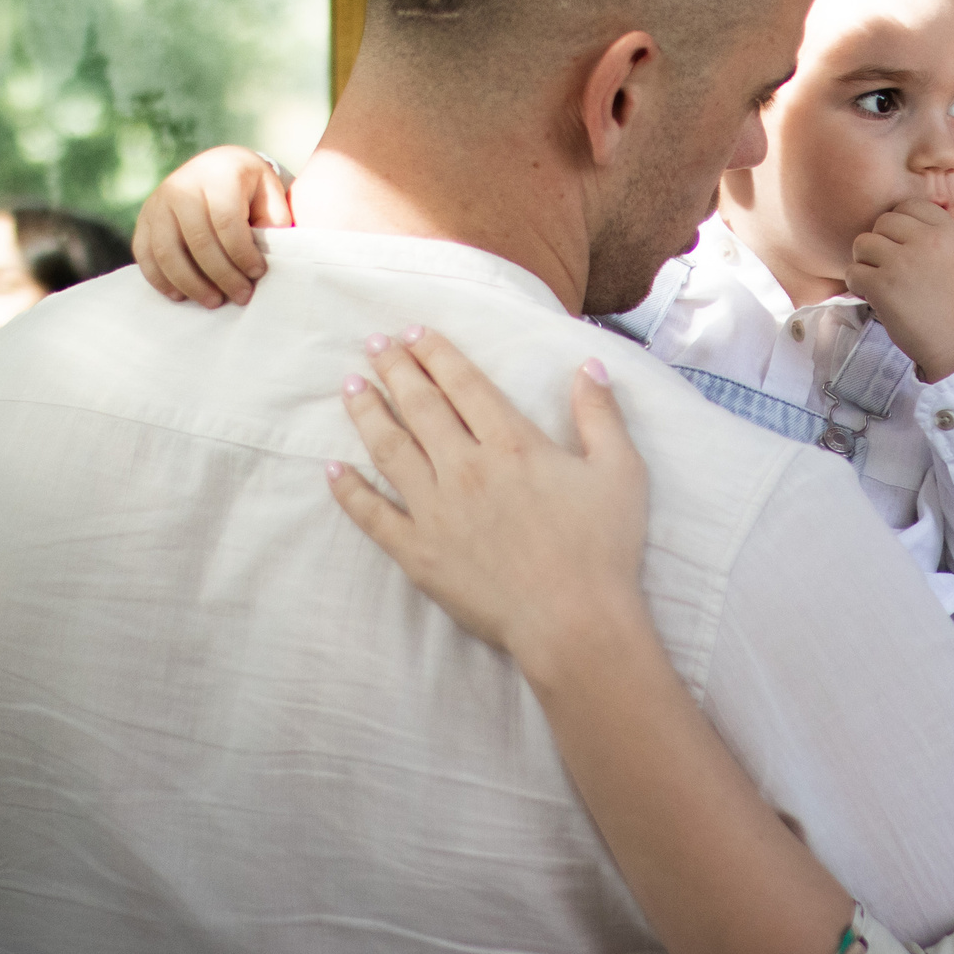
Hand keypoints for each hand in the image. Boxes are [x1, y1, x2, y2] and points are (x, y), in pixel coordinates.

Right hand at [133, 146, 291, 306]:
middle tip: (241, 296)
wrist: (213, 168)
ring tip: (214, 302)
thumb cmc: (247, 187)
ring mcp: (158, 203)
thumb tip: (269, 253)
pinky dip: (161, 280)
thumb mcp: (270, 191)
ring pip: (168, 252)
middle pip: (198, 241)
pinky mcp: (143, 220)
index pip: (226, 221)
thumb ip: (273, 219)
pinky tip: (181, 296)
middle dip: (222, 275)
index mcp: (217, 176)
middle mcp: (182, 186)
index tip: (257, 273)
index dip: (242, 253)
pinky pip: (145, 255)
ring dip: (191, 284)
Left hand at [329, 330, 650, 675]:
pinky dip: (349, 491)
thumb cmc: (603, 549)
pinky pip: (373, 516)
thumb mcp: (621, 472)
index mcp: (513, 444)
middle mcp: (466, 468)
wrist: (574, 622)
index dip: (436, 353)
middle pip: (420, 406)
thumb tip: (589, 366)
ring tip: (350, 387)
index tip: (413, 332)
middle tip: (373, 345)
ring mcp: (436, 511)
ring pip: (390, 449)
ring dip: (367, 413)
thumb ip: (601, 416)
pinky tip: (332, 469)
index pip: (464, 384)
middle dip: (394, 370)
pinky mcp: (419, 553)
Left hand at [845, 199, 953, 381]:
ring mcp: (904, 262)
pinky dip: (857, 285)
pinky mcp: (883, 286)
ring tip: (880, 282)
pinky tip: (873, 297)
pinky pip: (853, 272)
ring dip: (865, 263)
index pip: (910, 206)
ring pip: (863, 243)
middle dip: (881, 244)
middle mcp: (928, 241)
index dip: (900, 226)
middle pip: (883, 222)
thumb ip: (935, 237)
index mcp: (951, 232)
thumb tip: (897, 223)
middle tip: (888, 268)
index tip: (902, 248)